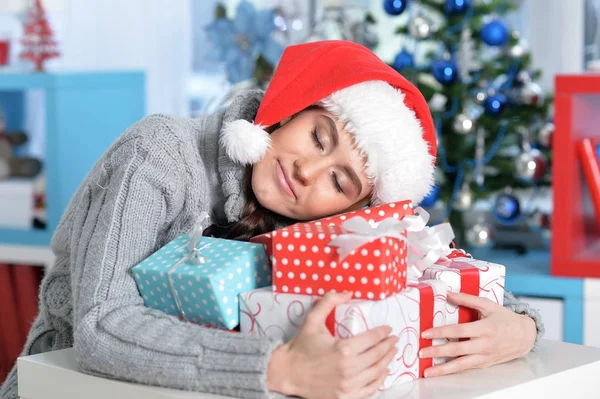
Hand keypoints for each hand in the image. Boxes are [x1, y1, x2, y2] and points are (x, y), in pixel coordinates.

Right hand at [267, 291, 398, 398]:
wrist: (288, 372)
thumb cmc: (301, 346)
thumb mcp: (312, 320)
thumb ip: (329, 302)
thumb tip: (347, 292)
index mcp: (343, 349)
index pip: (372, 339)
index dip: (383, 333)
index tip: (388, 329)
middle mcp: (349, 369)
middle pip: (377, 355)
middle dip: (388, 345)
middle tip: (394, 339)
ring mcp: (348, 385)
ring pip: (376, 372)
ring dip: (387, 361)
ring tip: (391, 352)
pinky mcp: (345, 397)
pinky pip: (370, 389)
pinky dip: (379, 380)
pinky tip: (383, 371)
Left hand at [418, 292, 535, 377]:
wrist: (525, 336)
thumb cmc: (505, 318)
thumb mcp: (488, 305)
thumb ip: (467, 299)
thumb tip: (448, 293)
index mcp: (484, 328)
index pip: (458, 331)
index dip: (441, 332)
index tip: (426, 333)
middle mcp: (484, 345)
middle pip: (457, 350)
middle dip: (438, 352)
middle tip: (421, 353)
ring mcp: (484, 357)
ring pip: (461, 365)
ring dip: (443, 369)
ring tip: (428, 371)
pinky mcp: (484, 364)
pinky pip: (467, 368)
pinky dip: (453, 371)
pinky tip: (441, 372)